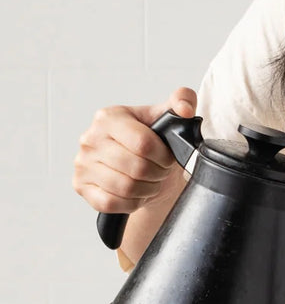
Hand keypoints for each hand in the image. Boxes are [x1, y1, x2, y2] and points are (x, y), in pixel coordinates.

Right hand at [72, 87, 197, 213]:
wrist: (138, 166)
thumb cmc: (151, 141)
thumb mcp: (167, 118)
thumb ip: (182, 101)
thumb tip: (185, 108)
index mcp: (109, 117)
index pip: (143, 143)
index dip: (164, 156)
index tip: (168, 157)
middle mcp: (90, 139)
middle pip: (137, 168)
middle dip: (158, 173)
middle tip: (162, 170)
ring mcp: (82, 164)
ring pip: (126, 187)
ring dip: (148, 189)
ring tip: (151, 180)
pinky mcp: (81, 186)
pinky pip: (111, 202)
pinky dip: (132, 202)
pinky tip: (137, 192)